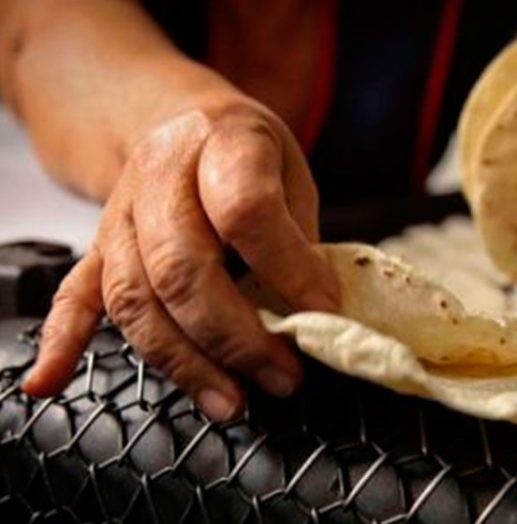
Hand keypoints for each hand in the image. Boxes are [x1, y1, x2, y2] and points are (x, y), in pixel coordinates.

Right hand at [22, 102, 339, 420]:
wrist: (176, 122)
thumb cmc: (247, 154)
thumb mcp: (293, 175)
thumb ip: (301, 239)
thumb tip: (315, 315)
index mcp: (223, 141)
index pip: (245, 210)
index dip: (287, 269)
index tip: (321, 312)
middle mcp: (161, 175)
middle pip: (182, 267)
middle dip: (236, 338)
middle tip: (282, 377)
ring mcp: (120, 214)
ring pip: (135, 297)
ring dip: (184, 361)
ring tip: (231, 401)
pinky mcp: (98, 248)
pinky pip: (74, 296)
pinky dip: (63, 343)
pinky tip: (50, 382)